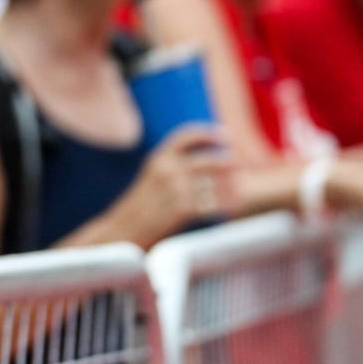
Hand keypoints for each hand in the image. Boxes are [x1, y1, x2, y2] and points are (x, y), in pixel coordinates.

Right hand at [110, 124, 235, 246]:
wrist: (123, 229)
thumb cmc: (141, 207)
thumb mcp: (152, 178)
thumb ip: (173, 168)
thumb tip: (207, 164)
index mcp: (158, 158)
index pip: (185, 136)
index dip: (207, 133)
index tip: (226, 135)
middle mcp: (166, 169)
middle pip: (207, 160)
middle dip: (228, 162)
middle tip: (241, 165)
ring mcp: (173, 188)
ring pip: (214, 184)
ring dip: (231, 188)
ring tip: (241, 191)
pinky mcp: (180, 208)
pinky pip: (213, 204)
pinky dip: (226, 205)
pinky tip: (234, 207)